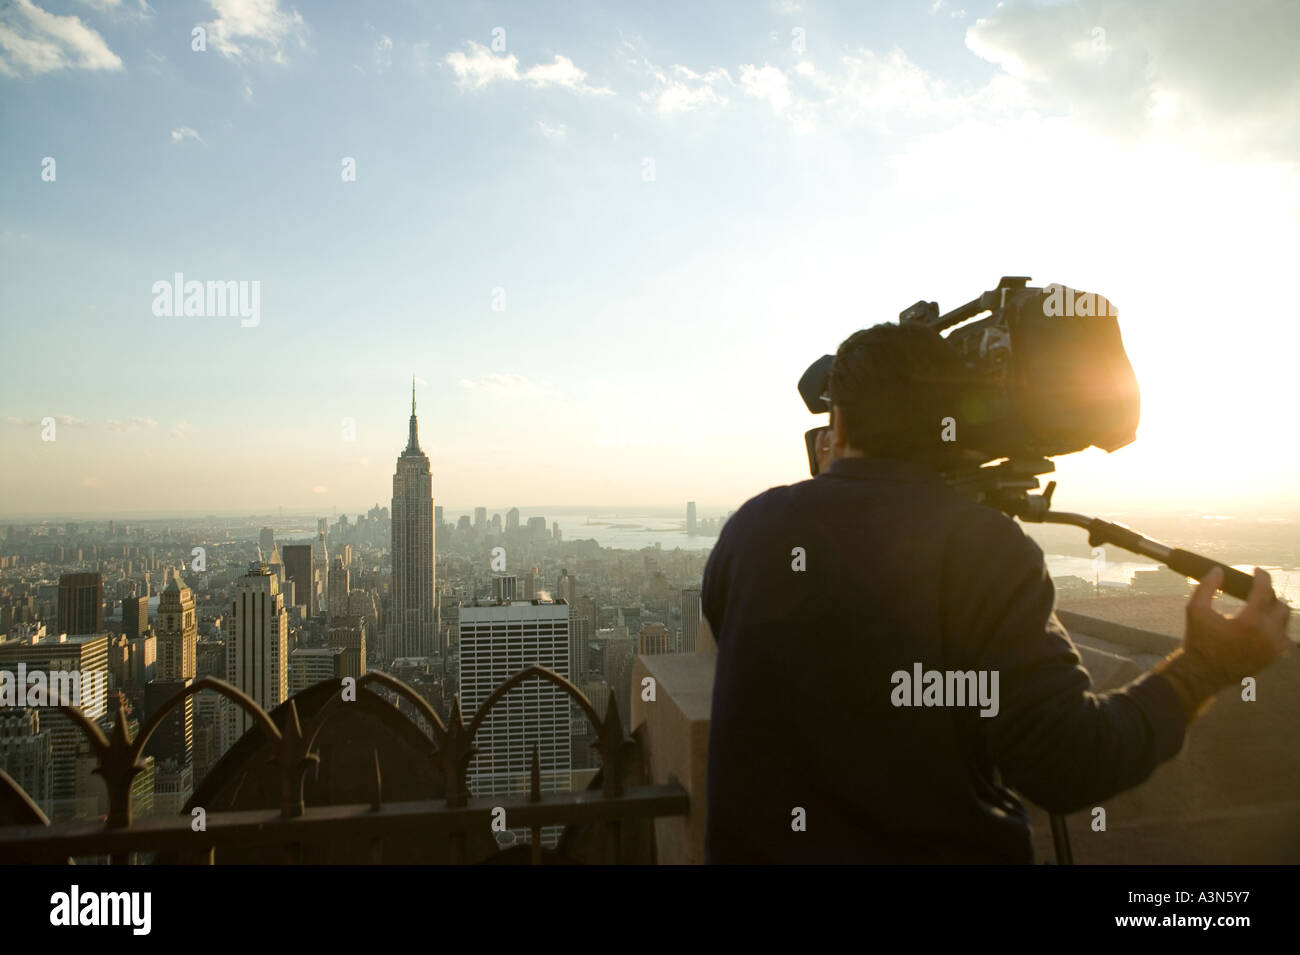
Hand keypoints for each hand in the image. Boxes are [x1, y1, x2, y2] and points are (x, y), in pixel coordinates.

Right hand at [1183, 566, 1291, 684]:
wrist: (1202, 673)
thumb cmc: (1198, 640)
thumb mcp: (1195, 610)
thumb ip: (1206, 587)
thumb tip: (1218, 570)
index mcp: (1250, 621)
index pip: (1265, 590)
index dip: (1261, 576)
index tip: (1256, 571)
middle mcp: (1267, 634)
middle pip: (1280, 605)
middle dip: (1268, 595)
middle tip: (1254, 592)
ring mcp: (1273, 648)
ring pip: (1285, 621)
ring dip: (1274, 611)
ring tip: (1258, 607)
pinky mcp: (1274, 658)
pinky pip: (1284, 637)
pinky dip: (1276, 628)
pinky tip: (1262, 625)